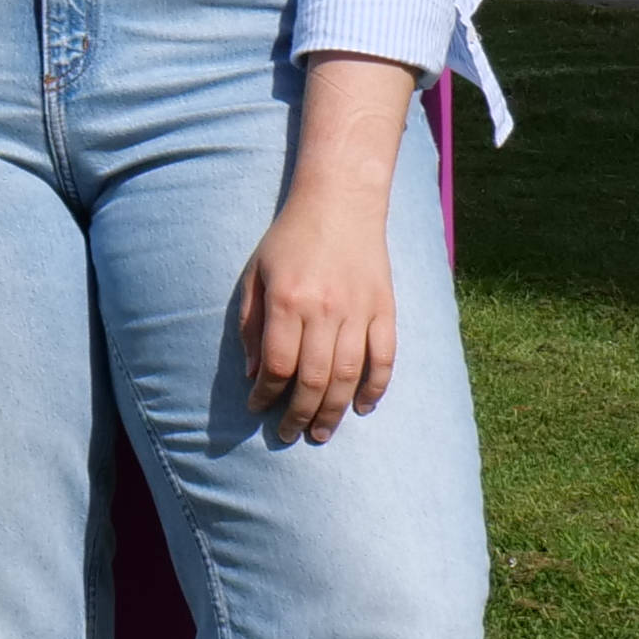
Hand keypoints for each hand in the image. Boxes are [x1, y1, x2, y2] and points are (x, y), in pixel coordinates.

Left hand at [236, 194, 398, 440]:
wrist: (341, 204)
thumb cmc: (289, 239)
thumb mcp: (256, 274)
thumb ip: (251, 324)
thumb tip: (254, 373)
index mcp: (288, 301)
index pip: (278, 364)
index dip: (266, 394)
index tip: (256, 408)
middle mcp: (326, 310)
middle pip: (314, 378)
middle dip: (300, 414)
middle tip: (290, 435)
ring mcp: (360, 311)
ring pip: (349, 375)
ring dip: (334, 410)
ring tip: (321, 432)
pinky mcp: (386, 309)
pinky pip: (385, 357)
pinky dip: (376, 387)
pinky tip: (363, 407)